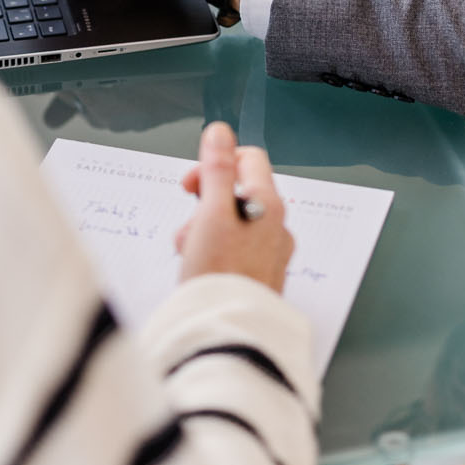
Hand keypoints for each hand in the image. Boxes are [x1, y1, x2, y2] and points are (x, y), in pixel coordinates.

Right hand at [175, 122, 292, 292]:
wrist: (227, 332)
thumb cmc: (219, 274)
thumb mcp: (211, 212)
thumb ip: (217, 169)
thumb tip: (220, 132)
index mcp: (268, 204)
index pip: (248, 159)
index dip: (216, 163)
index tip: (191, 185)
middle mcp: (276, 226)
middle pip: (237, 193)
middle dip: (205, 203)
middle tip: (187, 226)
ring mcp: (271, 253)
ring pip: (233, 224)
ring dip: (205, 230)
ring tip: (189, 254)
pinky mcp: (261, 277)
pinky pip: (236, 251)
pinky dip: (215, 253)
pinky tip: (199, 271)